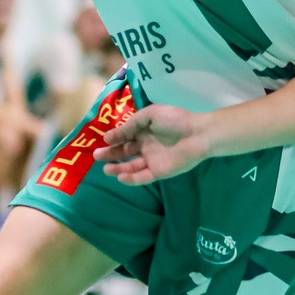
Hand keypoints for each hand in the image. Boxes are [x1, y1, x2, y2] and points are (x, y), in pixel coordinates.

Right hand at [95, 105, 210, 184]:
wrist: (197, 134)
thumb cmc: (175, 120)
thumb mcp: (149, 115)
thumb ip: (130, 125)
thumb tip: (109, 136)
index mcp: (144, 131)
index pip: (125, 136)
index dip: (113, 139)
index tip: (103, 140)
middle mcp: (146, 146)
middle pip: (125, 152)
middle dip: (111, 154)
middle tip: (96, 156)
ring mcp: (152, 160)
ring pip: (131, 166)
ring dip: (118, 168)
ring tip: (106, 169)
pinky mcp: (159, 172)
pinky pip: (142, 177)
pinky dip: (131, 178)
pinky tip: (121, 176)